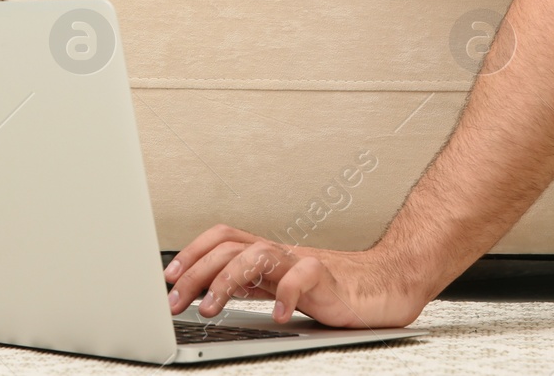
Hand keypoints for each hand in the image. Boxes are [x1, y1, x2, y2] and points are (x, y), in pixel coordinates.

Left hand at [164, 224, 428, 328]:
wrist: (385, 286)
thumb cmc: (334, 288)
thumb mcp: (280, 286)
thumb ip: (250, 285)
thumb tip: (206, 292)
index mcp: (268, 254)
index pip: (223, 238)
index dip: (193, 252)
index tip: (168, 278)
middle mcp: (282, 253)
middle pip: (231, 247)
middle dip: (196, 273)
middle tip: (176, 302)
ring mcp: (303, 263)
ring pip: (258, 254)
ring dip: (227, 280)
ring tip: (211, 309)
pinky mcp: (328, 278)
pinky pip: (303, 278)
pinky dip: (285, 295)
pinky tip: (276, 316)